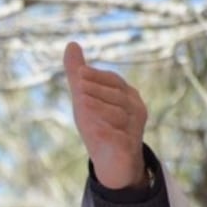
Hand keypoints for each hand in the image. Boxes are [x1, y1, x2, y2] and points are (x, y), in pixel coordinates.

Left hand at [63, 42, 147, 189]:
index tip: (79, 73)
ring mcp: (134, 129)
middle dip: (97, 90)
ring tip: (82, 104)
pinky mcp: (128, 149)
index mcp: (127, 95)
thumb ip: (78, 74)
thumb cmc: (99, 124)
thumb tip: (71, 44)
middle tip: (78, 86)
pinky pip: (118, 139)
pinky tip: (93, 129)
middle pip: (117, 96)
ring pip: (118, 115)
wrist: (112, 162)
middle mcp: (135, 110)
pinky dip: (105, 132)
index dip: (97, 76)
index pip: (114, 81)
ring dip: (100, 108)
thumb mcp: (85, 98)